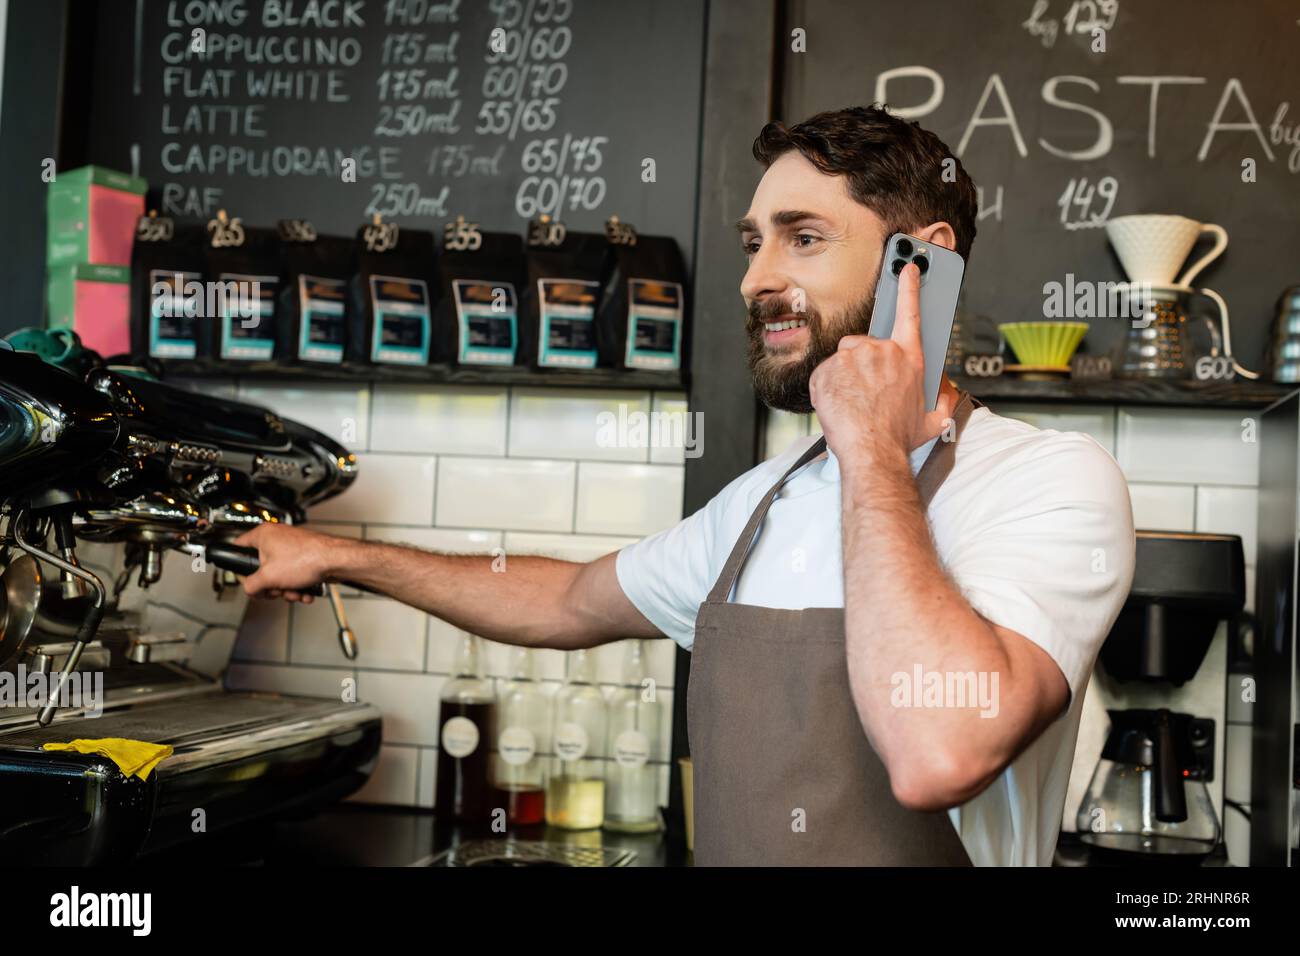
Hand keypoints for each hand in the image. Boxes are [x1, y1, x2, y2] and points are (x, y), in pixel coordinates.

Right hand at [231, 524, 345, 601]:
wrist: (337, 560)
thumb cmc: (308, 558)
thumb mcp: (268, 577)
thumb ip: (251, 585)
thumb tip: (250, 589)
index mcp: (263, 535)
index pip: (239, 547)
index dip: (239, 565)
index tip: (243, 577)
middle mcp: (277, 538)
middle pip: (262, 568)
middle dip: (271, 585)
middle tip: (276, 590)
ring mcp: (292, 548)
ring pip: (280, 575)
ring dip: (287, 590)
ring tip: (295, 592)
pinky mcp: (304, 557)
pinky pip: (294, 575)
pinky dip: (299, 586)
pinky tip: (306, 592)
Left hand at [808, 263, 955, 465]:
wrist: (871, 452)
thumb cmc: (898, 439)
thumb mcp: (933, 421)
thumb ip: (942, 401)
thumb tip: (945, 393)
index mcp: (909, 358)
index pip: (910, 313)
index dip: (910, 287)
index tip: (908, 267)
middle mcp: (881, 351)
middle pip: (867, 346)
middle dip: (865, 366)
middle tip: (868, 394)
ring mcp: (852, 358)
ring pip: (845, 361)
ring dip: (847, 377)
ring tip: (855, 403)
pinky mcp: (829, 369)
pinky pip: (825, 374)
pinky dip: (829, 388)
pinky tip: (840, 406)